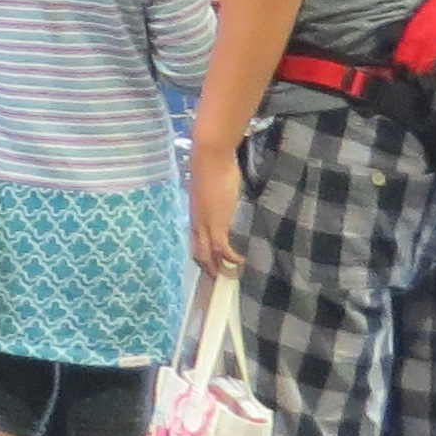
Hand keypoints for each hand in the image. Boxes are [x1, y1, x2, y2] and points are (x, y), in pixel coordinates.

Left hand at [189, 140, 245, 280]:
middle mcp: (196, 222)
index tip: (209, 264)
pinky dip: (232, 259)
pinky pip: (222, 248)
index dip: (200, 254)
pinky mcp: (218, 222)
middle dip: (207, 268)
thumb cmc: (212, 166)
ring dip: (219, 268)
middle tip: (219, 278)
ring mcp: (206, 223)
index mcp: (195, 213)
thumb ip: (214, 197)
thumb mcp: (211, 187)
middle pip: (197, 252)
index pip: (194, 240)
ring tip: (232, 276)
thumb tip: (222, 198)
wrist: (210, 157)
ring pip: (207, 254)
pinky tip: (242, 262)